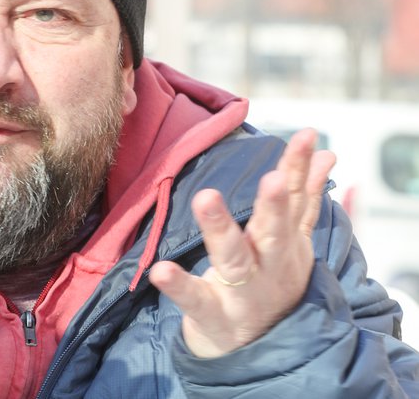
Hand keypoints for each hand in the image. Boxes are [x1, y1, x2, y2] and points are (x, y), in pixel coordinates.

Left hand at [148, 128, 335, 356]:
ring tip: (205, 197)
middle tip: (273, 177)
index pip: (296, 201)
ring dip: (221, 228)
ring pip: (234, 258)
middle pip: (273, 231)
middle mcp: (267, 266)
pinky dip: (179, 286)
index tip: (306, 138)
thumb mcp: (294, 242)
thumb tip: (325, 152)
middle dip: (274, 205)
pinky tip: (160, 271)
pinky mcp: (213, 313)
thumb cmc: (272, 281)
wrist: (257, 347)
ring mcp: (240, 290)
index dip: (300, 169)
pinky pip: (195, 299)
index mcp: (285, 244)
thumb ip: (303, 198)